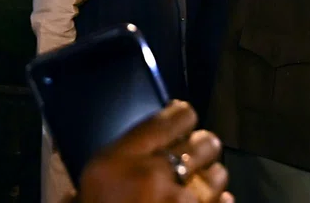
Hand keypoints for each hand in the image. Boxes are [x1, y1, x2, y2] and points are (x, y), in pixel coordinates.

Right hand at [78, 100, 231, 202]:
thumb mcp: (86, 190)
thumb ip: (113, 163)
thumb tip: (134, 148)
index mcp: (116, 163)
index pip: (170, 118)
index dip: (181, 116)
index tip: (181, 117)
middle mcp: (153, 176)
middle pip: (203, 142)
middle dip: (199, 148)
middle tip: (189, 157)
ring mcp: (181, 201)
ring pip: (218, 174)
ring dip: (208, 179)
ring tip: (193, 186)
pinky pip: (223, 201)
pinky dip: (215, 202)